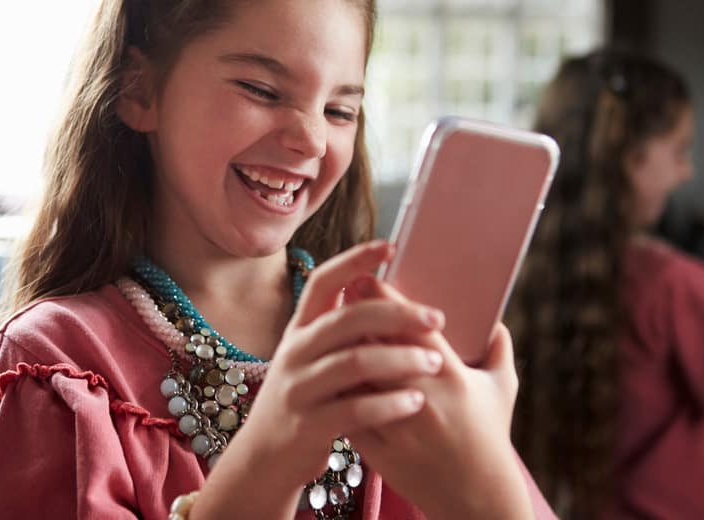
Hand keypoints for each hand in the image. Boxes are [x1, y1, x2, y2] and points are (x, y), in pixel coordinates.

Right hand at [190, 241, 445, 519]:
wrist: (266, 456)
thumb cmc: (305, 399)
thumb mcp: (311, 357)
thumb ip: (340, 331)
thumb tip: (385, 295)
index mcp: (301, 328)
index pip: (324, 280)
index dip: (355, 260)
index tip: (391, 246)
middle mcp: (296, 351)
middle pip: (348, 319)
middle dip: (397, 313)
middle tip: (437, 318)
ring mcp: (299, 387)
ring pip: (354, 362)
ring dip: (400, 359)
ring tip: (435, 362)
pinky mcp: (308, 424)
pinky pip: (355, 410)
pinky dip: (389, 403)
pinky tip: (415, 401)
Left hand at [347, 279, 532, 519]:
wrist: (476, 497)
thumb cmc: (490, 437)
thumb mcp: (502, 390)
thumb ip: (499, 350)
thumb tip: (494, 320)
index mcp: (450, 374)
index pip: (410, 324)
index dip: (384, 298)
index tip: (367, 278)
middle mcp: (422, 395)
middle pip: (375, 344)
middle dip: (355, 316)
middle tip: (343, 295)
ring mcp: (396, 423)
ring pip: (354, 376)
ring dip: (341, 350)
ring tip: (332, 331)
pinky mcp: (376, 447)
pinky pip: (346, 409)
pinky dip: (336, 389)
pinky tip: (329, 371)